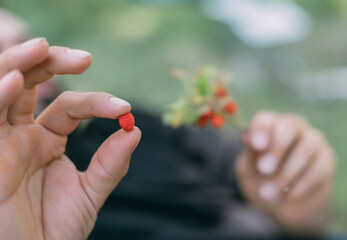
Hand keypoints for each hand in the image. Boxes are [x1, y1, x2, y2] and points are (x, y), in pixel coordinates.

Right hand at [0, 38, 140, 238]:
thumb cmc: (54, 231)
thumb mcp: (89, 194)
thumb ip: (111, 164)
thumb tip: (136, 131)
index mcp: (46, 141)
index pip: (71, 106)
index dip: (97, 102)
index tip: (123, 108)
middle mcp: (20, 135)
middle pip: (30, 83)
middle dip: (51, 62)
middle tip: (83, 58)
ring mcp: (1, 142)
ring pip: (2, 89)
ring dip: (18, 64)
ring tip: (41, 46)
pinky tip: (14, 81)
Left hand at [236, 111, 334, 233]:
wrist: (283, 205)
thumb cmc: (262, 181)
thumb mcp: (249, 171)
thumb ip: (250, 154)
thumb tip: (247, 136)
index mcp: (270, 126)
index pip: (266, 119)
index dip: (261, 130)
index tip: (256, 146)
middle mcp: (293, 128)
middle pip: (289, 126)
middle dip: (277, 148)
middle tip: (264, 170)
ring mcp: (312, 141)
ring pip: (305, 148)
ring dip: (286, 174)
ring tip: (269, 193)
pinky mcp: (326, 159)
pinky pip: (317, 169)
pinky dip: (300, 185)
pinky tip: (288, 196)